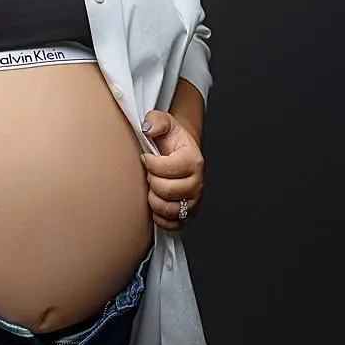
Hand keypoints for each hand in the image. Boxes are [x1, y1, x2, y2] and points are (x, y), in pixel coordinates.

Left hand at [139, 111, 204, 229]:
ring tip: (152, 188)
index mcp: (193, 160)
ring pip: (169, 210)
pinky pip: (171, 224)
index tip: (146, 158)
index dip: (151, 164)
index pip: (168, 168)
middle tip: (151, 174)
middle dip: (152, 181)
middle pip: (167, 190)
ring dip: (153, 200)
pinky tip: (156, 202)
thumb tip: (149, 128)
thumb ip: (156, 120)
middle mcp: (197, 182)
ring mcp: (194, 200)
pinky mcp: (189, 215)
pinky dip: (159, 216)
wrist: (180, 154)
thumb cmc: (171, 141)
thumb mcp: (164, 123)